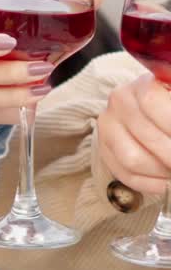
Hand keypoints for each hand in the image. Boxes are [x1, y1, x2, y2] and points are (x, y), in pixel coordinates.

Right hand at [98, 73, 170, 196]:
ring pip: (133, 161)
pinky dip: (152, 184)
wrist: (151, 111)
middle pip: (148, 138)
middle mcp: (119, 102)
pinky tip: (167, 181)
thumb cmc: (170, 108)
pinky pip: (126, 176)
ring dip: (163, 173)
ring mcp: (108, 126)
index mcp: (143, 84)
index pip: (153, 102)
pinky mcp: (104, 149)